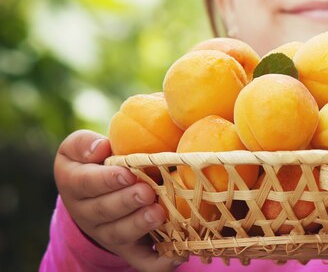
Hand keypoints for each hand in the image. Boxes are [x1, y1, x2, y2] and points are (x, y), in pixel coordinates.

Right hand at [54, 129, 185, 270]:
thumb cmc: (93, 159)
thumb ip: (84, 143)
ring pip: (119, 235)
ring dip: (140, 226)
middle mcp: (86, 213)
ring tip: (158, 213)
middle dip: (127, 202)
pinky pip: (140, 260)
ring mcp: (106, 233)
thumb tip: (101, 148)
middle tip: (147, 192)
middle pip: (104, 211)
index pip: (86, 183)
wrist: (94, 189)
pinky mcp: (127, 248)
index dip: (106, 180)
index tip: (127, 173)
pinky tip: (177, 256)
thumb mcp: (79, 146)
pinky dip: (158, 262)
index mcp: (74, 184)